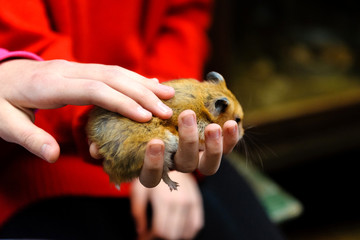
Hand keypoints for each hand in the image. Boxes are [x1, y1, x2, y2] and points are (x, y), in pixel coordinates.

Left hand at [0, 59, 173, 162]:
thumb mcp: (5, 123)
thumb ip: (30, 139)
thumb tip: (52, 156)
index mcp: (49, 85)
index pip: (94, 89)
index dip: (122, 102)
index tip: (146, 117)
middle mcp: (66, 71)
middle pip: (111, 77)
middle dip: (142, 93)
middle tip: (167, 109)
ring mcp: (74, 67)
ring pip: (115, 71)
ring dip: (143, 82)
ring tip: (168, 94)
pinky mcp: (80, 69)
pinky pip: (111, 71)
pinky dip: (133, 78)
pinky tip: (150, 83)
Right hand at [90, 110, 239, 187]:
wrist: (168, 114)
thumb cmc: (140, 124)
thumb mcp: (123, 130)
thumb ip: (109, 139)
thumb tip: (92, 149)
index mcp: (155, 166)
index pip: (152, 176)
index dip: (154, 163)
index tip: (154, 142)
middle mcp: (178, 165)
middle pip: (185, 165)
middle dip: (186, 141)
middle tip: (184, 116)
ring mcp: (198, 158)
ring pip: (208, 164)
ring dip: (212, 145)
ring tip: (212, 125)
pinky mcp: (215, 148)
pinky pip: (227, 149)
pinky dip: (231, 139)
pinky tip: (230, 122)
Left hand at [131, 172, 203, 239]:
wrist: (171, 157)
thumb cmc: (152, 174)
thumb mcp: (139, 189)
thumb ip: (137, 211)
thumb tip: (140, 231)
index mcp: (164, 199)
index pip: (160, 230)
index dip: (149, 237)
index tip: (143, 236)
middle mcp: (180, 202)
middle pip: (172, 234)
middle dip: (159, 238)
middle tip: (151, 234)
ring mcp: (191, 203)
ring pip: (184, 233)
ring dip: (173, 235)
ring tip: (163, 230)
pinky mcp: (198, 202)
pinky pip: (196, 226)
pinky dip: (186, 231)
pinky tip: (176, 227)